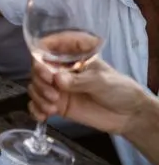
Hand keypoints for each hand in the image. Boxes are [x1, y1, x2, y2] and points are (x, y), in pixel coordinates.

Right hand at [28, 57, 149, 136]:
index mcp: (71, 57)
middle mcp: (61, 70)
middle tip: (53, 94)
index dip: (40, 56)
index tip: (45, 70)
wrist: (129, 115)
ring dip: (38, 97)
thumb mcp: (101, 81)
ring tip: (52, 108)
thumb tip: (57, 79)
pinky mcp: (58, 105)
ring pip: (35, 86)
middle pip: (36, 69)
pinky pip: (38, 105)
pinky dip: (35, 110)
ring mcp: (58, 88)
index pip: (47, 47)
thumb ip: (79, 80)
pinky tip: (42, 117)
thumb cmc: (119, 89)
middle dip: (39, 81)